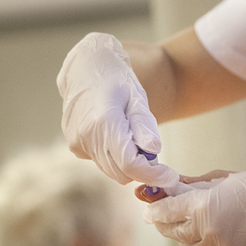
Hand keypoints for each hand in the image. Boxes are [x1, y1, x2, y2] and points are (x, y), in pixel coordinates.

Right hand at [57, 32, 179, 187]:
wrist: (86, 69)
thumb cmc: (117, 80)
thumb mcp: (138, 98)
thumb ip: (145, 126)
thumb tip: (154, 151)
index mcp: (104, 122)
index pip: (130, 164)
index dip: (153, 175)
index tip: (171, 177)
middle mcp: (86, 136)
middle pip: (121, 172)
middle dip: (142, 169)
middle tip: (154, 153)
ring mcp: (77, 142)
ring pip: (110, 170)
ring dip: (128, 163)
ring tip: (135, 138)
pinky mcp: (75, 146)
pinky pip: (101, 162)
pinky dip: (114, 156)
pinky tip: (117, 135)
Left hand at [143, 160, 245, 245]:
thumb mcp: (222, 179)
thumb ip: (193, 184)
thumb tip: (172, 184)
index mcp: (202, 204)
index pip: (167, 210)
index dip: (154, 210)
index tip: (149, 210)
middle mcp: (207, 229)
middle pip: (174, 231)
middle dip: (165, 224)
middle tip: (161, 219)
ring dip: (185, 239)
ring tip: (189, 229)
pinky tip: (206, 244)